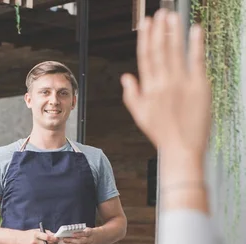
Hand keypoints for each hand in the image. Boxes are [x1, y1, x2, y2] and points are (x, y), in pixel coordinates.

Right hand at [15, 229, 58, 243]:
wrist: (18, 239)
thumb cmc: (28, 234)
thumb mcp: (36, 230)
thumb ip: (46, 232)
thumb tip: (54, 235)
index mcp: (35, 234)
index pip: (47, 237)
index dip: (54, 238)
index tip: (57, 239)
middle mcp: (34, 241)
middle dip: (53, 243)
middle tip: (55, 242)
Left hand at [63, 227, 97, 243]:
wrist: (99, 236)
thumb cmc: (90, 232)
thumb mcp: (86, 229)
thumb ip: (80, 230)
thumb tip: (70, 231)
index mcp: (91, 233)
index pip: (85, 233)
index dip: (78, 234)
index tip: (72, 234)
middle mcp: (91, 240)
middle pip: (80, 241)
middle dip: (71, 240)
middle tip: (65, 239)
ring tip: (66, 242)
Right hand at [121, 10, 210, 159]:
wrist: (182, 148)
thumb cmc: (162, 134)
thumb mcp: (139, 116)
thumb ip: (131, 94)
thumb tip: (126, 77)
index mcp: (149, 89)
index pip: (145, 57)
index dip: (146, 38)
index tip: (146, 23)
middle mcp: (163, 83)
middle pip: (159, 50)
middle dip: (159, 30)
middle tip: (160, 13)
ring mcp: (181, 84)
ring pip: (175, 51)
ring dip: (174, 32)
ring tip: (172, 17)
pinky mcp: (199, 87)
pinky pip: (196, 61)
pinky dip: (196, 44)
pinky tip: (195, 30)